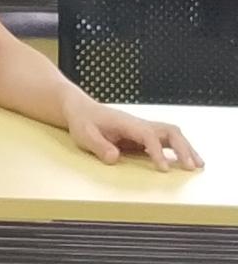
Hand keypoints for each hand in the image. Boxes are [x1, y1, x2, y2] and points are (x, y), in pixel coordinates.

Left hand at [64, 97, 203, 170]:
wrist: (80, 109)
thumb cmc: (82, 121)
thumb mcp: (84, 134)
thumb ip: (98, 145)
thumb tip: (115, 158)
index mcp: (125, 123)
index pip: (147, 135)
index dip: (157, 151)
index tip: (164, 168)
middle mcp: (137, 123)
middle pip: (168, 130)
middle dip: (182, 147)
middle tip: (191, 167)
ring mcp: (141, 128)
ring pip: (171, 133)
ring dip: (185, 147)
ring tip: (197, 165)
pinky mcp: (142, 134)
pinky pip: (165, 139)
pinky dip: (178, 149)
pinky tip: (185, 161)